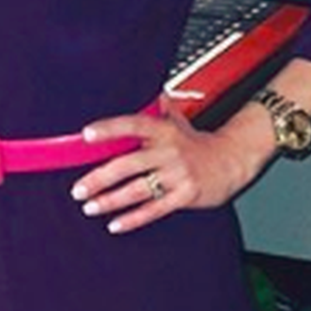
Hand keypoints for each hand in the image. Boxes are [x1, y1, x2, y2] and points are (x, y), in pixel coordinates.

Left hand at [70, 96, 276, 233]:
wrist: (232, 160)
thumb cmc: (196, 142)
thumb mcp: (176, 120)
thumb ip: (155, 107)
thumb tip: (137, 85)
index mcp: (163, 130)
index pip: (132, 124)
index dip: (109, 128)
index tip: (87, 134)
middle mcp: (169, 151)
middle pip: (128, 164)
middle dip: (100, 178)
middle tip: (78, 188)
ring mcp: (177, 174)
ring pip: (137, 189)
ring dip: (110, 200)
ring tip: (89, 206)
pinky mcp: (185, 195)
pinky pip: (155, 210)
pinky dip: (133, 219)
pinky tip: (114, 225)